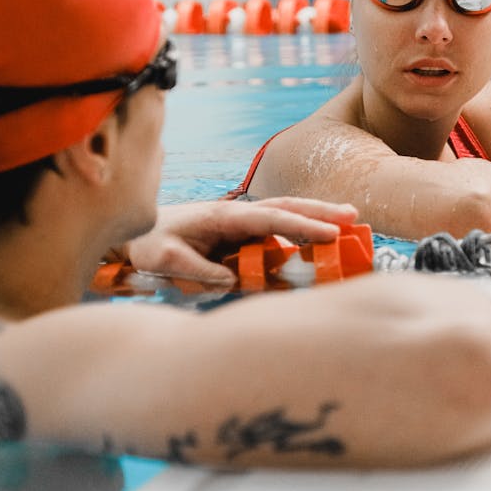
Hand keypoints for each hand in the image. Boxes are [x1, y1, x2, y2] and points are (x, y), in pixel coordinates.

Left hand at [125, 197, 359, 288]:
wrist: (136, 237)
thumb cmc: (149, 245)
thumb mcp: (166, 260)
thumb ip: (198, 271)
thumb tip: (232, 282)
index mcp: (223, 217)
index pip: (271, 218)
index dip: (302, 225)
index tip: (332, 233)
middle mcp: (236, 216)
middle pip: (286, 209)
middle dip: (320, 212)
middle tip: (354, 218)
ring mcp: (239, 224)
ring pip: (284, 219)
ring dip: (313, 222)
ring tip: (346, 230)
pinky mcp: (239, 237)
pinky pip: (274, 236)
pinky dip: (297, 237)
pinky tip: (315, 248)